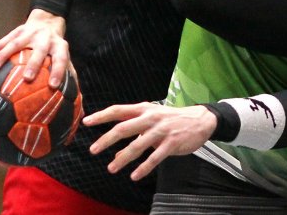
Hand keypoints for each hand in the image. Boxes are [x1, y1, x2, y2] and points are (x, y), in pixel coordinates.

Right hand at [0, 8, 68, 87]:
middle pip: (40, 50)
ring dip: (4, 55)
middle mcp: (45, 38)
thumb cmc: (56, 49)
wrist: (47, 21)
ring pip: (16, 43)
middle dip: (33, 63)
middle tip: (27, 78)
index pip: (61, 59)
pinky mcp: (15, 32)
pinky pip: (1, 42)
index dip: (58, 71)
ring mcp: (29, 33)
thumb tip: (77, 111)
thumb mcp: (66, 59)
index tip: (53, 86)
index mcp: (59, 46)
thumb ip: (70, 81)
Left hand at [84, 102, 216, 180]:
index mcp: (144, 109)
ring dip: (123, 158)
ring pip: (137, 145)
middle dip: (107, 139)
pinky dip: (144, 167)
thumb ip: (134, 133)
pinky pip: (155, 157)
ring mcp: (161, 130)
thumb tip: (115, 152)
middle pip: (124, 128)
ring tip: (111, 168)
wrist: (200, 120)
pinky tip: (135, 175)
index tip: (86, 122)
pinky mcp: (171, 143)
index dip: (102, 116)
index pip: (119, 110)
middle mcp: (151, 118)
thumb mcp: (152, 121)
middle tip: (93, 150)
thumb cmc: (172, 120)